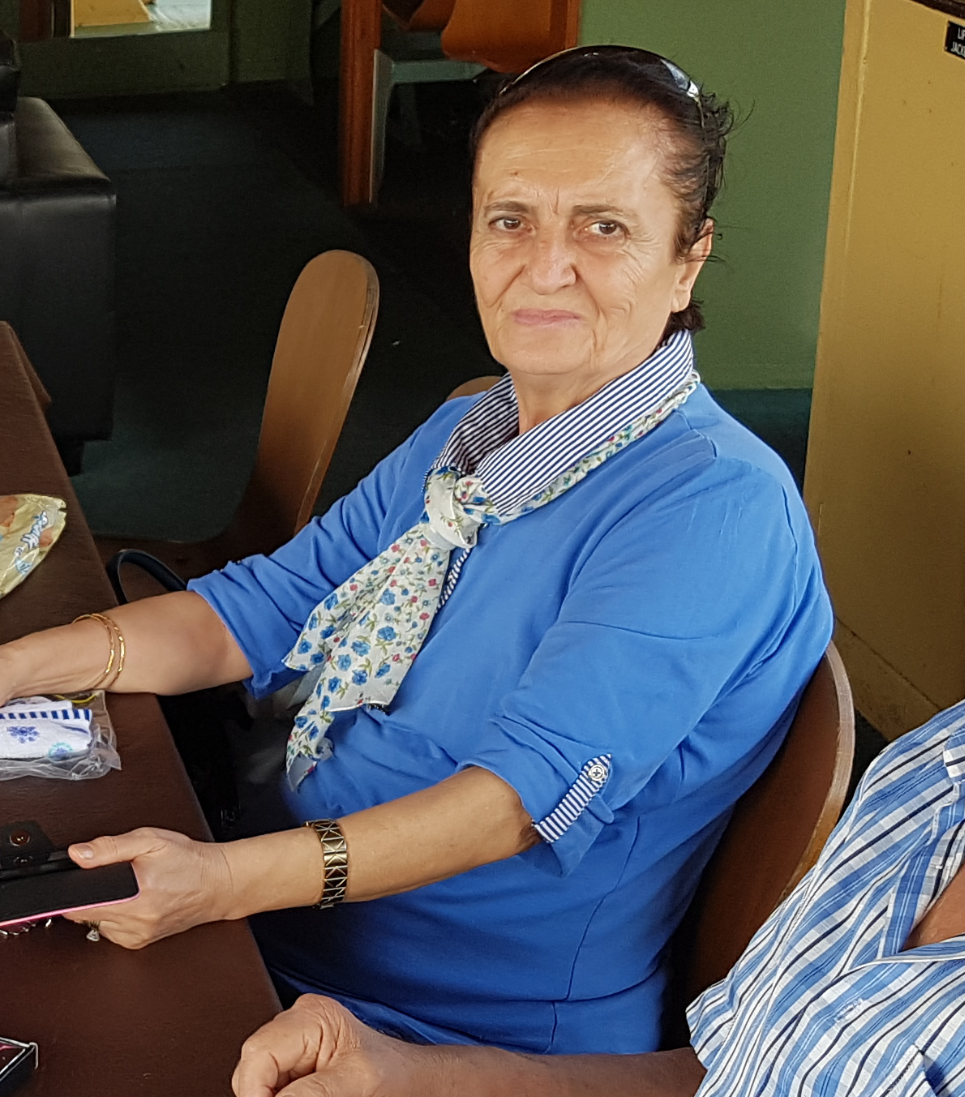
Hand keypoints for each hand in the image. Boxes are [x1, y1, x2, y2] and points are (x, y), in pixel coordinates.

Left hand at [63, 827, 233, 947]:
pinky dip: (116, 918)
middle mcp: (135, 921)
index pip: (79, 906)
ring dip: (104, 907)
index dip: (74, 891)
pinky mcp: (139, 943)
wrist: (218, 884)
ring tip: (130, 890)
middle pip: (84, 914)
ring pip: (97, 923)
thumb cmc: (189, 861)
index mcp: (135, 895)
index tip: (83, 881)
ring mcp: (137, 935)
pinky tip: (135, 903)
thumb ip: (111, 847)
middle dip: (93, 894)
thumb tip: (79, 854)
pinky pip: (111, 932)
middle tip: (118, 878)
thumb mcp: (151, 840)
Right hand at [233, 995, 430, 1096]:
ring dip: (270, 1095)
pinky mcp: (291, 1062)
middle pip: (251, 1065)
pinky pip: (268, 1084)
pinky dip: (276, 1096)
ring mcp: (291, 1042)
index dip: (256, 1091)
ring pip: (254, 1079)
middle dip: (262, 1094)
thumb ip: (313, 1093)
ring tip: (313, 1094)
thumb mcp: (355, 1082)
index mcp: (311, 1015)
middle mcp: (295, 1022)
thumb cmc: (389, 1072)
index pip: (259, 1053)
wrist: (403, 1078)